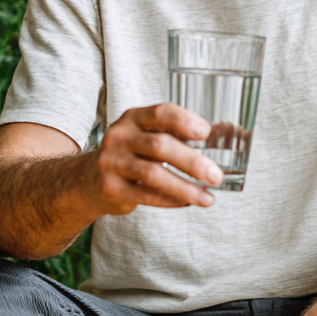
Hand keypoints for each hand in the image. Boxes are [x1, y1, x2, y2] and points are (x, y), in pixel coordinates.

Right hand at [83, 102, 221, 215]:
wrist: (88, 181)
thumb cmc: (131, 154)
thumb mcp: (146, 136)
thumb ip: (177, 134)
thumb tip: (228, 133)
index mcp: (132, 118)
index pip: (159, 113)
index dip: (184, 121)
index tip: (206, 133)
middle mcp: (119, 136)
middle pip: (160, 145)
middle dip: (192, 161)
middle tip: (216, 175)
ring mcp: (112, 162)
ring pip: (154, 174)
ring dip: (185, 187)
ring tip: (208, 198)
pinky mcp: (111, 188)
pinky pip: (146, 195)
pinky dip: (171, 200)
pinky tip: (188, 202)